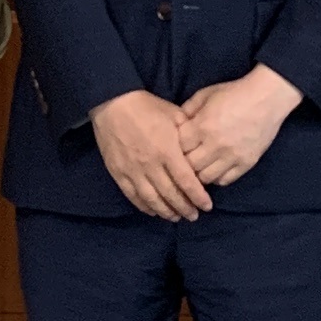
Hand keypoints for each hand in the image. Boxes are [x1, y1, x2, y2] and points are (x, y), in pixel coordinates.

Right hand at [91, 88, 213, 221]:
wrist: (113, 103)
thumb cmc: (147, 106)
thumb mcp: (175, 114)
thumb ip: (189, 134)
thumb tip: (202, 148)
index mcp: (167, 151)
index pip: (187, 182)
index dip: (198, 197)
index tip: (207, 206)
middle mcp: (151, 165)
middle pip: (171, 195)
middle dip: (185, 208)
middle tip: (193, 216)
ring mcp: (133, 171)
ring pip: (152, 200)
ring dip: (166, 212)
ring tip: (176, 217)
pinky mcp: (118, 173)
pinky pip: (133, 196)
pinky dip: (145, 207)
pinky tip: (154, 212)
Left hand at [178, 64, 300, 188]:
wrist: (267, 97)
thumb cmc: (235, 92)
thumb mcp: (206, 94)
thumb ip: (188, 109)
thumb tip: (176, 123)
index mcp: (202, 126)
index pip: (178, 148)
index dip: (175, 148)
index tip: (177, 146)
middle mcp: (215, 144)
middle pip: (190, 166)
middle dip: (185, 163)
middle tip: (187, 159)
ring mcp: (232, 156)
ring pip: (206, 178)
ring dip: (200, 173)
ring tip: (201, 166)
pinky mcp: (246, 163)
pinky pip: (225, 180)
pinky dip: (217, 177)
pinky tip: (216, 168)